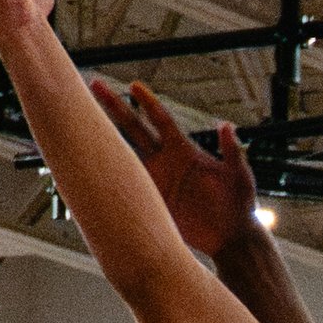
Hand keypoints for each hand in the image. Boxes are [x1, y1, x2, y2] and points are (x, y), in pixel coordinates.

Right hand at [95, 81, 259, 254]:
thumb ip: (232, 151)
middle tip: (95, 87)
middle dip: (115, 108)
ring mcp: (156, 180)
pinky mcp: (153, 201)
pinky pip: (128, 187)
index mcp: (184, 150)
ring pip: (124, 154)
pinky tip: (91, 168)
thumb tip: (227, 126)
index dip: (148, 103)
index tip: (134, 85)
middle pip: (134, 129)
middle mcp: (165, 161)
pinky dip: (112, 178)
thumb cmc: (240, 204)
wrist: (231, 236)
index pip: (161, 120)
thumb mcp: (240, 176)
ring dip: (105, 139)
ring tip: (82, 123)